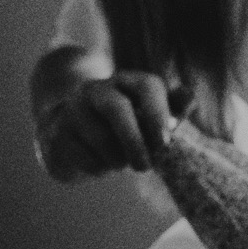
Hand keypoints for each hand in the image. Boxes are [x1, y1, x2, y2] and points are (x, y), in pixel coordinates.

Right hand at [33, 70, 175, 180]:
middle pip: (117, 109)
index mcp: (127, 80)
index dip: (159, 114)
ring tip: (123, 163)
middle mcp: (98, 89)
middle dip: (134, 140)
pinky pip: (82, 156)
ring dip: (116, 158)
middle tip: (146, 166)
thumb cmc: (124, 123)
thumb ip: (173, 107)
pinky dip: (98, 167)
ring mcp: (73, 109)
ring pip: (99, 137)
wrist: (72, 131)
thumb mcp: (150, 113)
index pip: (147, 86)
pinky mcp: (58, 133)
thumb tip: (190, 99)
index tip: (166, 143)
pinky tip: (102, 165)